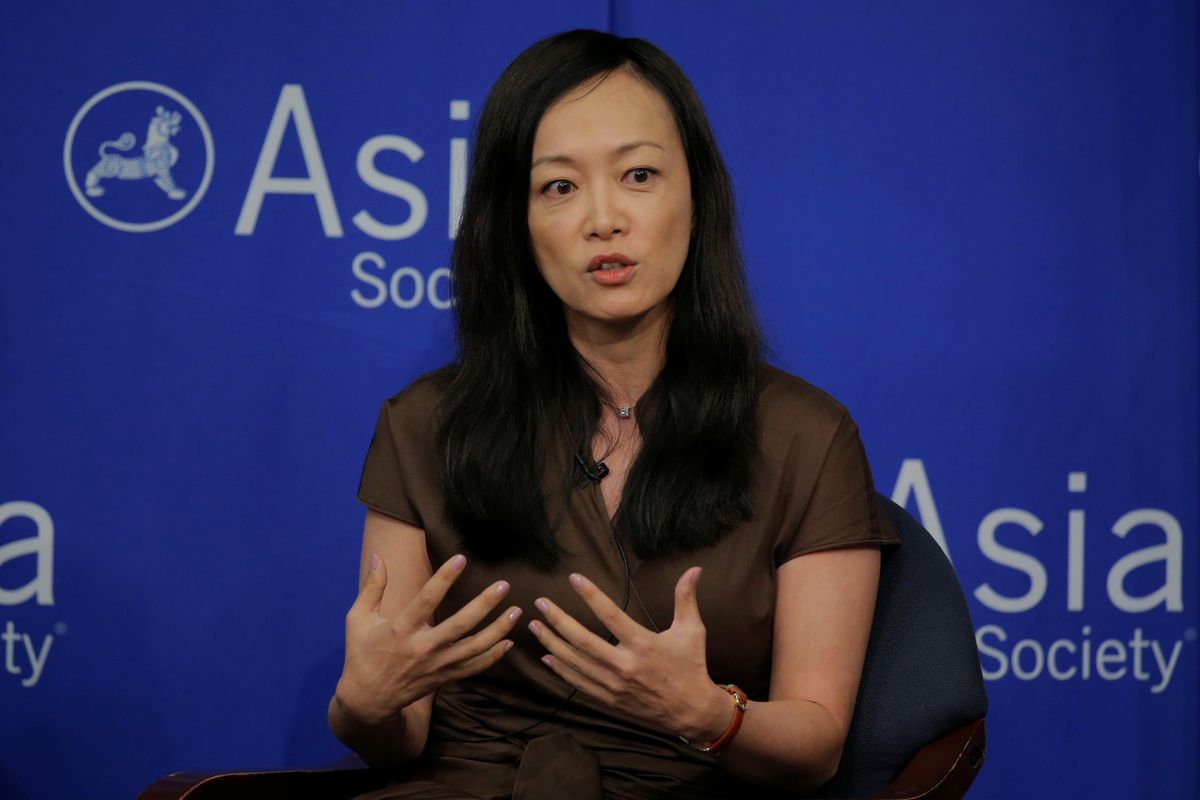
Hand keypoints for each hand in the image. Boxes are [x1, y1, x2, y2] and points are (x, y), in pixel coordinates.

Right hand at [335, 553, 521, 725]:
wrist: (367, 701)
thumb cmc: (362, 655)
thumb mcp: (358, 619)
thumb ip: (372, 588)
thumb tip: (377, 557)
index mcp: (400, 629)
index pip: (427, 599)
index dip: (444, 578)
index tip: (462, 558)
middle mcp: (422, 648)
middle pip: (461, 624)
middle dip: (485, 604)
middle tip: (504, 585)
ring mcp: (436, 665)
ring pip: (474, 647)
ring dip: (498, 629)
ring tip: (517, 611)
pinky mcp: (444, 678)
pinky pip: (473, 668)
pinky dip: (493, 656)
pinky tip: (508, 642)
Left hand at [528, 567, 730, 741]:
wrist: (691, 711)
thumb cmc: (691, 666)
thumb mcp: (692, 630)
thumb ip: (686, 598)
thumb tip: (695, 569)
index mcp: (643, 645)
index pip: (610, 615)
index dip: (591, 596)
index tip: (573, 579)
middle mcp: (625, 665)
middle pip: (583, 641)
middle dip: (558, 620)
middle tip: (540, 603)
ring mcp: (614, 685)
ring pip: (576, 663)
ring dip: (552, 643)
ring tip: (534, 626)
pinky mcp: (610, 699)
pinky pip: (579, 683)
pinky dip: (561, 670)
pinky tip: (547, 657)